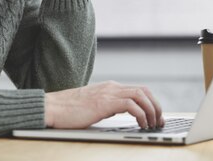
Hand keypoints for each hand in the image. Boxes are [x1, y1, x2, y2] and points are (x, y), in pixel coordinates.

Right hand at [44, 81, 164, 129]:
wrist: (52, 108)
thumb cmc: (68, 110)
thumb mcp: (92, 106)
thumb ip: (105, 106)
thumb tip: (116, 113)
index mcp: (109, 87)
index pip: (138, 89)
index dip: (151, 102)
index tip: (156, 116)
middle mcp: (111, 87)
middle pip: (144, 90)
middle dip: (156, 106)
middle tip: (160, 121)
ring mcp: (108, 93)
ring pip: (141, 95)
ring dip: (152, 111)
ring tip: (153, 125)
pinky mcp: (104, 103)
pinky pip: (132, 105)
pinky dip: (142, 115)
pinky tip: (141, 125)